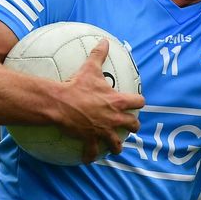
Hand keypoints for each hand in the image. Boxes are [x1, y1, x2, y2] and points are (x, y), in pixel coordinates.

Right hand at [57, 39, 144, 162]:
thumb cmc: (77, 85)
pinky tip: (88, 159)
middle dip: (133, 125)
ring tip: (116, 148)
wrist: (61, 103)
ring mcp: (103, 130)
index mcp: (117, 101)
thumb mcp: (90, 68)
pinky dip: (91, 155)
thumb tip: (104, 40)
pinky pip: (93, 152)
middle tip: (131, 125)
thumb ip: (99, 54)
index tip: (138, 103)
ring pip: (116, 143)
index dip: (139, 102)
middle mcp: (114, 117)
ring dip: (117, 146)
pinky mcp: (90, 139)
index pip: (138, 102)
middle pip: (132, 124)